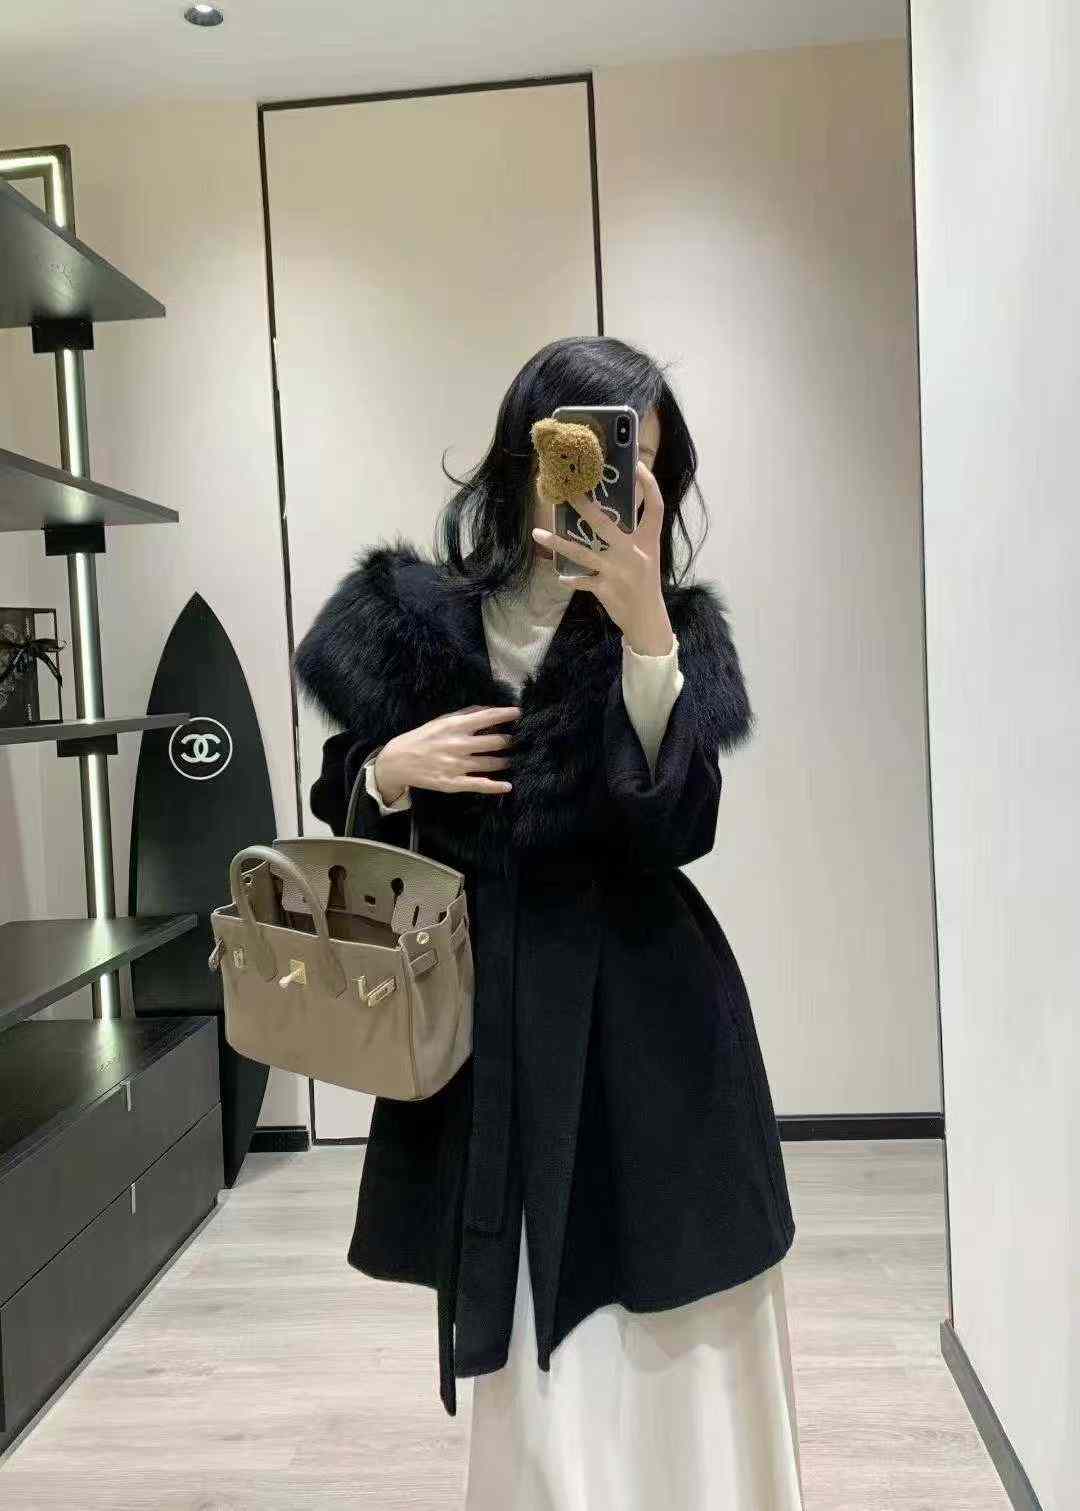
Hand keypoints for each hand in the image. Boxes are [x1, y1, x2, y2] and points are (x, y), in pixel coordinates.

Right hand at [374, 705, 519, 800]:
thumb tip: (489, 709)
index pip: (487, 717)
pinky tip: (507, 786)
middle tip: (516, 741)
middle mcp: (458, 745)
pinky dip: (496, 786)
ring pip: (491, 763)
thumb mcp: (441, 721)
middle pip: (495, 742)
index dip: (506, 714)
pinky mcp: (453, 783)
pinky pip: (479, 785)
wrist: (398, 761)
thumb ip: (466, 714)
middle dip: (509, 741)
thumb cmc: (422, 738)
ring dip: (505, 761)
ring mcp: (457, 765)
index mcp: (455, 726)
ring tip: (510, 759)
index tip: (519, 713)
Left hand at [531, 460, 673, 655]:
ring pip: (582, 553)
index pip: (655, 506)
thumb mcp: (647, 556)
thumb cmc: (644, 582)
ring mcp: (617, 571)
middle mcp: (634, 553)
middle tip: (567, 492)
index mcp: (649, 541)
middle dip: (584, 507)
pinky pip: (581, 581)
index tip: (637, 466)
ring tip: (537, 532)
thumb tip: (604, 513)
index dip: (649, 485)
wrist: (647, 619)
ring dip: (557, 543)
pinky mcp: (605, 588)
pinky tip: (559, 577)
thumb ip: (632, 536)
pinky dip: (570, 580)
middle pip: (605, 524)